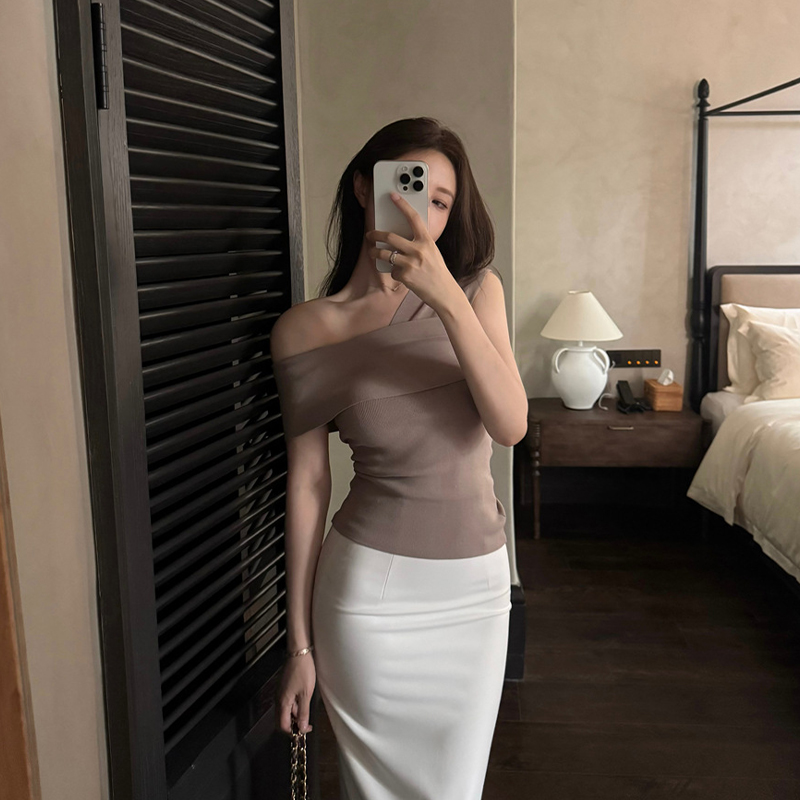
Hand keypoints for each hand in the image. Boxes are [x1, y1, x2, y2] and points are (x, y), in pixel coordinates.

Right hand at [276, 653, 315, 735]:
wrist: (299, 653)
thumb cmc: (303, 671)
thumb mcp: (306, 694)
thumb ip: (303, 713)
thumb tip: (302, 728)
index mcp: (282, 702)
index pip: (282, 725)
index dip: (293, 732)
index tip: (304, 731)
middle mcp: (278, 699)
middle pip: (281, 720)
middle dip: (292, 726)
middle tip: (305, 725)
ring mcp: (280, 693)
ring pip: (284, 711)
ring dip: (294, 716)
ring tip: (307, 714)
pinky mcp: (283, 688)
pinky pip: (286, 703)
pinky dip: (293, 707)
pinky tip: (303, 703)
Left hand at [365, 192, 460, 313]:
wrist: (444, 293)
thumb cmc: (437, 272)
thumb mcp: (432, 252)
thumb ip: (419, 243)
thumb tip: (400, 238)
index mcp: (427, 241)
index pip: (413, 218)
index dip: (402, 205)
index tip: (393, 197)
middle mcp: (418, 250)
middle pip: (390, 237)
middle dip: (375, 234)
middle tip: (370, 234)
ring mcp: (411, 263)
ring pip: (385, 254)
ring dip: (375, 252)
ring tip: (372, 252)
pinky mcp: (405, 276)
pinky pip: (392, 271)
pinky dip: (394, 273)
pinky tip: (403, 276)